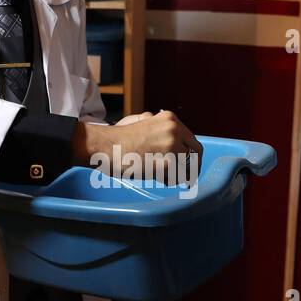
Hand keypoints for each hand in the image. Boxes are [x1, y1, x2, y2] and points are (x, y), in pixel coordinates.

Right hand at [73, 110, 202, 183]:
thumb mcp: (142, 121)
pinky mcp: (168, 161)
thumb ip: (160, 127)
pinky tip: (155, 176)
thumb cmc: (118, 138)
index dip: (191, 156)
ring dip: (176, 175)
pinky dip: (168, 180)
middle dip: (191, 168)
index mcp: (170, 119)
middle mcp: (175, 129)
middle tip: (185, 178)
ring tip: (159, 174)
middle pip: (195, 154)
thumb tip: (174, 141)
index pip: (192, 140)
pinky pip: (177, 177)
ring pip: (186, 168)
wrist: (105, 145)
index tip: (188, 166)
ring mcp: (172, 145)